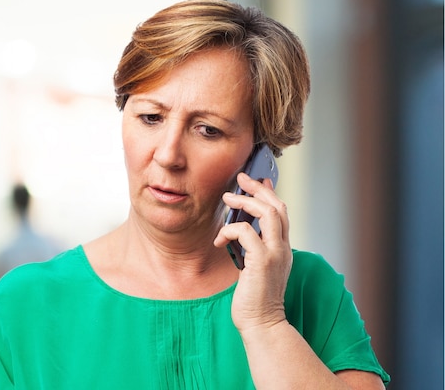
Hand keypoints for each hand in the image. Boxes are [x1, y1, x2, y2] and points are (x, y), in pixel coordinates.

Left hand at [214, 172, 292, 331]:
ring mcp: (275, 254)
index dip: (269, 193)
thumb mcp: (255, 268)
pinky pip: (245, 232)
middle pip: (277, 206)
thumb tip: (242, 230)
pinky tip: (219, 241)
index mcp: (282, 248)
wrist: (262, 324)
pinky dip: (229, 230)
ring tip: (228, 198)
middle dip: (258, 188)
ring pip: (267, 213)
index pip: (281, 212)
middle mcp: (283, 248)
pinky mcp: (262, 261)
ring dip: (245, 201)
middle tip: (241, 178)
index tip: (258, 181)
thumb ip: (253, 249)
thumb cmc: (254, 299)